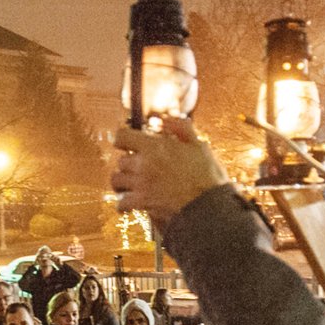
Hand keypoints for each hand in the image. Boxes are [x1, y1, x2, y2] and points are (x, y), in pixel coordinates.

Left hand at [111, 118, 230, 225]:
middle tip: (138, 167)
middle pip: (120, 160)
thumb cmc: (206, 174)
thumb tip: (164, 119)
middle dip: (128, 163)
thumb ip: (179, 128)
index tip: (126, 143)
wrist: (208, 204)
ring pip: (116, 180)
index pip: (122, 136)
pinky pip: (121, 203)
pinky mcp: (142, 202)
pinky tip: (129, 204)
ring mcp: (141, 183)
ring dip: (122, 182)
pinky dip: (123, 204)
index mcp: (154, 146)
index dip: (122, 138)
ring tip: (130, 184)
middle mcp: (143, 163)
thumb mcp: (197, 144)